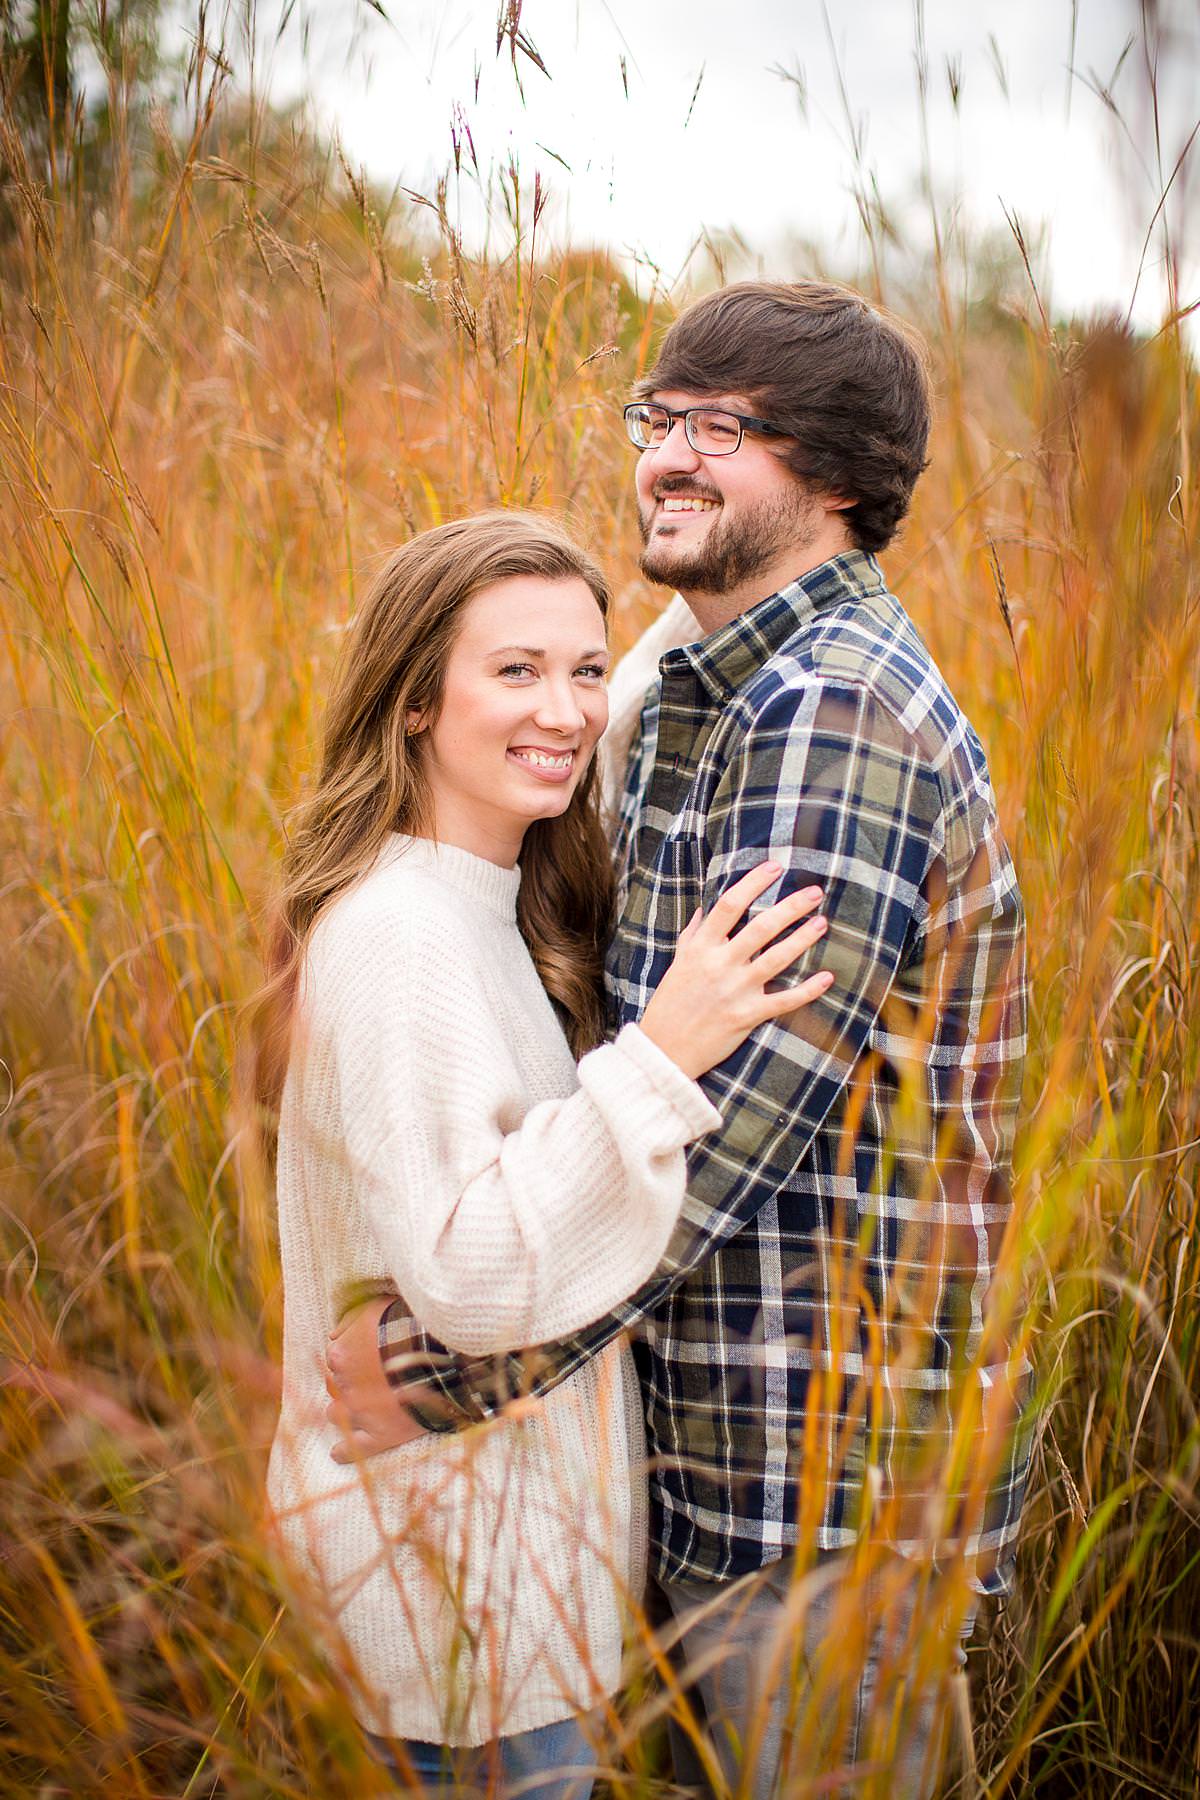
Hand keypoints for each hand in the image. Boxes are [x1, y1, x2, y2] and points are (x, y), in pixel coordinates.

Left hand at [325, 1296, 427, 1462]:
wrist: (439, 1353)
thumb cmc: (409, 1326)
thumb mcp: (375, 1308)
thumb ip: (349, 1321)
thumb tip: (332, 1335)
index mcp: (340, 1355)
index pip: (334, 1359)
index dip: (351, 1358)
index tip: (365, 1358)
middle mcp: (344, 1385)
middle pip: (334, 1386)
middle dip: (347, 1383)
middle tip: (367, 1379)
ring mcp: (361, 1413)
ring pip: (336, 1415)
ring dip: (344, 1411)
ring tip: (360, 1407)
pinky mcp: (379, 1435)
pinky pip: (351, 1451)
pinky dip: (344, 1451)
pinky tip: (338, 1451)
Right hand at [639, 862, 833, 1080]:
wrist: (664, 1049)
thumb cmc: (671, 1003)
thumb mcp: (678, 962)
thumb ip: (694, 934)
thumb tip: (706, 908)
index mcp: (701, 948)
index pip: (729, 904)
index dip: (753, 883)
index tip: (775, 867)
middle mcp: (719, 965)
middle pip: (761, 927)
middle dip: (791, 907)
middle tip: (815, 892)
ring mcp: (735, 991)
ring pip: (776, 959)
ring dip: (803, 939)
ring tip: (822, 923)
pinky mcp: (747, 1016)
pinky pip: (784, 1001)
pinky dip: (808, 990)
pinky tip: (827, 977)